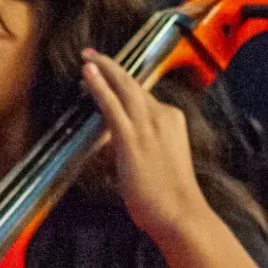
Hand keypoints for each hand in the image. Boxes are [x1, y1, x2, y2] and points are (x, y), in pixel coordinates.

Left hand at [80, 49, 206, 238]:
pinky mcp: (131, 137)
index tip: (108, 75)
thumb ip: (142, 148)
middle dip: (111, 66)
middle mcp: (162, 115)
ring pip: (123, 87)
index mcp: (173, 120)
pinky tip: (87, 74)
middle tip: (92, 54)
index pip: (144, 97)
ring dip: (103, 69)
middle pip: (133, 84)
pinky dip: (98, 86)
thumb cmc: (171, 197)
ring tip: (86, 58)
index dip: (122, 84)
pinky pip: (111, 104)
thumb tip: (117, 147)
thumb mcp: (161, 162)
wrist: (180, 213)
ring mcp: (148, 124)